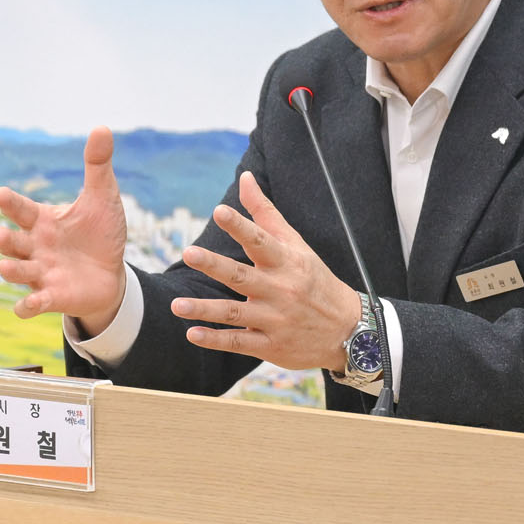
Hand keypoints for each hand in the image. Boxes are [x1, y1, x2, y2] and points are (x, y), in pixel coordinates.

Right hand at [0, 126, 128, 332]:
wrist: (111, 273)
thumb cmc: (100, 233)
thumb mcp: (102, 198)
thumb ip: (97, 165)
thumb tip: (101, 128)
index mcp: (43, 221)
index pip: (21, 209)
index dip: (10, 203)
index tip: (0, 194)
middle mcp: (35, 247)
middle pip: (12, 242)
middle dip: (4, 239)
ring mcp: (41, 273)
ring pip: (18, 272)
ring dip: (10, 270)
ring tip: (5, 266)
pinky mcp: (52, 297)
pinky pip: (33, 303)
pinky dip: (27, 306)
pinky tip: (26, 306)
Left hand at [171, 172, 362, 370]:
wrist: (347, 330)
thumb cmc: (314, 280)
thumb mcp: (296, 244)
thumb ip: (265, 213)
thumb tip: (245, 178)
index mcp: (286, 262)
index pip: (261, 240)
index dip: (240, 226)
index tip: (220, 211)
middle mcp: (280, 289)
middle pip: (242, 276)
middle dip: (214, 265)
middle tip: (188, 253)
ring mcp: (275, 319)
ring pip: (235, 313)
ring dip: (205, 309)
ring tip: (176, 304)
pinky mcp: (271, 345)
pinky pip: (239, 342)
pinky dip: (216, 339)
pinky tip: (193, 333)